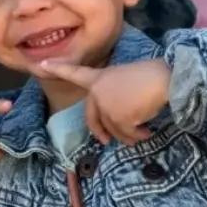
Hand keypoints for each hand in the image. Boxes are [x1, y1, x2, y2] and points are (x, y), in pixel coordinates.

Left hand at [39, 59, 170, 144]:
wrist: (166, 80)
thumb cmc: (153, 77)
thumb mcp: (126, 81)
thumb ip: (114, 95)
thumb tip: (118, 122)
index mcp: (100, 78)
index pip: (75, 73)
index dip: (58, 69)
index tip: (41, 64)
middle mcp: (98, 91)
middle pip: (91, 119)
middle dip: (99, 133)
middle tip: (104, 141)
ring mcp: (106, 106)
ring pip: (113, 131)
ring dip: (129, 135)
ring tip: (143, 130)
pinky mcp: (117, 118)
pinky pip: (127, 135)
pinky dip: (138, 136)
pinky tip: (148, 129)